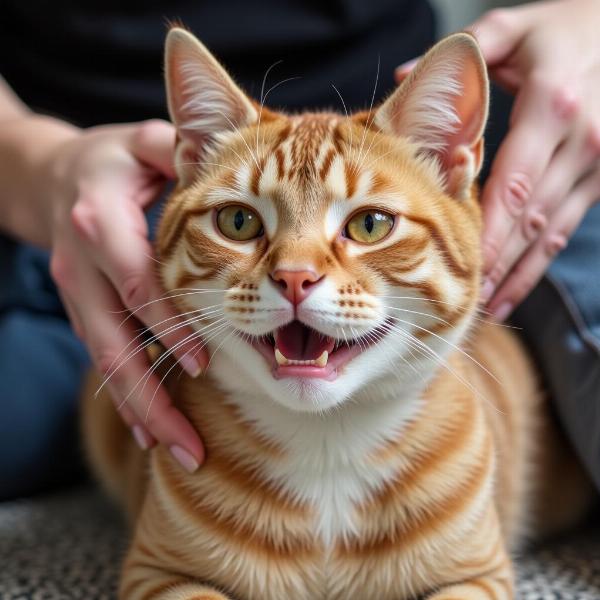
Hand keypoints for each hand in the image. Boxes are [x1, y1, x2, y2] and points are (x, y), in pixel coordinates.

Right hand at [44, 119, 206, 470]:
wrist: (52, 175)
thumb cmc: (111, 160)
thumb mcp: (141, 143)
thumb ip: (177, 148)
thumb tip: (223, 160)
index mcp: (102, 223)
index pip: (140, 285)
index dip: (170, 327)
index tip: (204, 366)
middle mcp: (83, 266)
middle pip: (116, 343)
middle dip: (152, 396)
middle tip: (189, 444)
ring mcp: (77, 293)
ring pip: (107, 362)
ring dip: (140, 409)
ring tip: (176, 450)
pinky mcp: (80, 309)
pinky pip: (103, 358)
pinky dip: (126, 393)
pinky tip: (150, 426)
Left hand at [468, 0, 599, 319]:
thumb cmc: (566, 31)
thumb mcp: (516, 29)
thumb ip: (465, 51)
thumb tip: (401, 76)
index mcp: (552, 106)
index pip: (513, 181)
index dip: (488, 228)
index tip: (461, 264)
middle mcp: (580, 141)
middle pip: (528, 216)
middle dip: (495, 262)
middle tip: (462, 301)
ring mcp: (596, 164)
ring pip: (549, 232)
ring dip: (515, 274)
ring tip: (484, 309)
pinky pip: (564, 230)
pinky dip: (537, 264)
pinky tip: (513, 290)